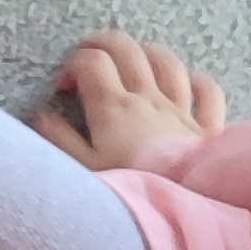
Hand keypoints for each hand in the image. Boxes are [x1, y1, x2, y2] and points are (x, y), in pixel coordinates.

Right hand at [35, 31, 228, 170]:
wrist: (184, 206)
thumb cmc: (129, 187)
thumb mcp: (84, 169)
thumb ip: (60, 140)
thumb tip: (42, 116)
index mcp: (113, 107)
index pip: (91, 62)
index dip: (73, 64)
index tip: (64, 86)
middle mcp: (148, 98)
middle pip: (127, 49)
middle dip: (103, 43)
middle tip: (88, 55)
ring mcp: (181, 109)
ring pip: (167, 62)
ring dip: (147, 53)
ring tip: (133, 59)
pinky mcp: (207, 126)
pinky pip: (208, 91)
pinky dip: (197, 81)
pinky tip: (188, 83)